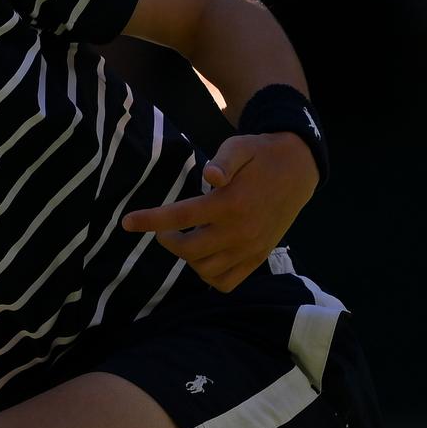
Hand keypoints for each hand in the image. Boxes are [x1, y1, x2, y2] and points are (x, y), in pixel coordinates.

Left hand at [121, 132, 319, 292]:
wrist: (299, 169)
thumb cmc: (261, 154)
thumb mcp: (241, 146)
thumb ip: (223, 160)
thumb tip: (209, 176)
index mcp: (231, 202)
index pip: (181, 216)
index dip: (150, 220)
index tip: (127, 222)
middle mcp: (240, 230)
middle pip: (188, 250)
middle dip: (168, 240)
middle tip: (166, 229)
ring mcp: (250, 248)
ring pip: (204, 269)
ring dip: (188, 257)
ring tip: (188, 238)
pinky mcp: (257, 258)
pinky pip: (226, 282)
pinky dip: (209, 276)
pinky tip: (205, 256)